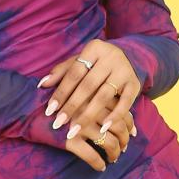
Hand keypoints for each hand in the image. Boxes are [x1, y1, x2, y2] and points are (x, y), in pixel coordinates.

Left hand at [37, 40, 139, 170]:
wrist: (128, 57)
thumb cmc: (96, 63)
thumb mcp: (79, 61)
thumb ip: (61, 72)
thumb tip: (43, 84)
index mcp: (94, 48)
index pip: (74, 73)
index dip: (61, 92)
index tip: (50, 110)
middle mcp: (111, 57)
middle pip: (88, 85)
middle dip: (72, 106)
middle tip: (59, 124)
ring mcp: (124, 71)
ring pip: (104, 96)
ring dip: (89, 115)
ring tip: (76, 130)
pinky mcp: (135, 84)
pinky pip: (126, 102)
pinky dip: (115, 116)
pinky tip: (104, 128)